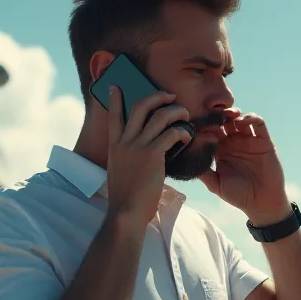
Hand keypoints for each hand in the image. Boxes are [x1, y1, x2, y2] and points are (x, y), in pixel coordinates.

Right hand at [105, 86, 191, 225]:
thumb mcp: (121, 171)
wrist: (126, 212)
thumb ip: (129, 156)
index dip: (115, 99)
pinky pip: (171, 133)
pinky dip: (182, 132)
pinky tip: (187, 138)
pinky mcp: (152, 155)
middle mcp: (124, 142)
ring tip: (185, 115)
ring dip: (176, 111)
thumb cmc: (127, 197)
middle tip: (169, 95)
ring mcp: (137, 147)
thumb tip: (146, 148)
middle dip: (156, 96)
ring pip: (159, 116)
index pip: (113, 116)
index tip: (116, 86)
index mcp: (115, 146)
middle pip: (139, 106)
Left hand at [199, 108, 290, 224]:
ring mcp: (249, 141)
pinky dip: (251, 118)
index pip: (210, 132)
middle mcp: (234, 143)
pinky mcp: (264, 141)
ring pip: (240, 119)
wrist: (262, 203)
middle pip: (224, 122)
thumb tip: (184, 160)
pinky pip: (259, 124)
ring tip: (228, 114)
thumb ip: (203, 172)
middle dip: (218, 115)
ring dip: (234, 113)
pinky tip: (243, 121)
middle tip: (212, 113)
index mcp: (221, 151)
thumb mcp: (216, 184)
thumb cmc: (238, 196)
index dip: (204, 126)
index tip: (197, 123)